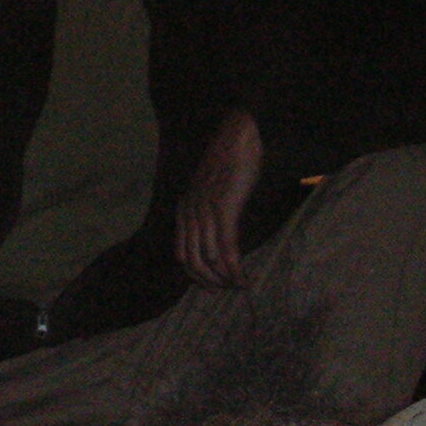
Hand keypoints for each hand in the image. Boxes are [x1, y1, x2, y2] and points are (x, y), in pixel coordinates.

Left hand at [175, 109, 261, 287]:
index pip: (181, 254)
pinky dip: (235, 268)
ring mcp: (205, 212)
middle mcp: (189, 213)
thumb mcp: (212, 189)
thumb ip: (210, 211)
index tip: (213, 286)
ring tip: (240, 286)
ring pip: (209, 259)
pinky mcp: (224, 210)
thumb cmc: (232, 159)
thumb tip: (221, 234)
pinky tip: (244, 278)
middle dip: (210, 281)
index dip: (195, 276)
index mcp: (184, 209)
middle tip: (229, 290)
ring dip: (225, 278)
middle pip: (192, 262)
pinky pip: (226, 249)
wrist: (240, 135)